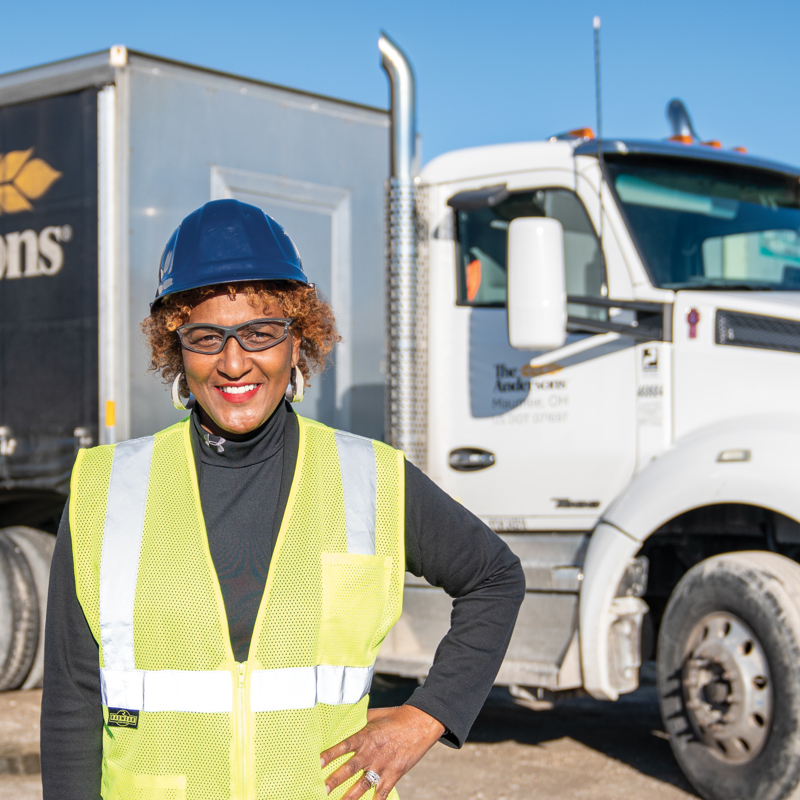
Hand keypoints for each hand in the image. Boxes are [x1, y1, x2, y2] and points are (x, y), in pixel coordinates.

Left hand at [320, 704, 444, 798]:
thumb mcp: (375, 715)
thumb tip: (343, 723)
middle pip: (350, 769)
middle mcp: (372, 752)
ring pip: (363, 784)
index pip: (344, 746)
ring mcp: (383, 764)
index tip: (318, 763)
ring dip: (350, 796)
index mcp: (366, 735)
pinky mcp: (395, 773)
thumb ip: (359, 722)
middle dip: (335, 780)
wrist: (421, 723)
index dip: (330, 754)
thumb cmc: (396, 717)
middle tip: (322, 790)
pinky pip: (383, 792)